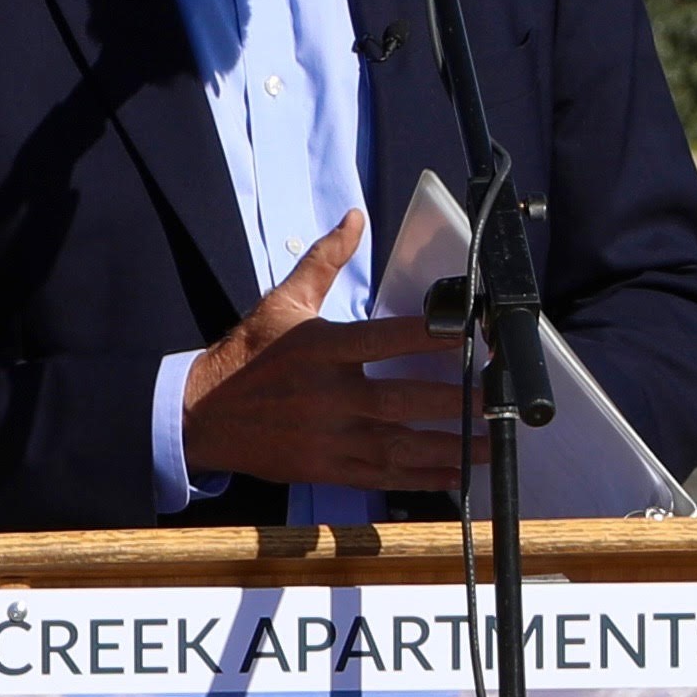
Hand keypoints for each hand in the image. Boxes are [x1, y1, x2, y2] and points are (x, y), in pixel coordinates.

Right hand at [183, 216, 471, 501]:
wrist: (202, 415)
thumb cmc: (247, 355)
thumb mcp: (282, 302)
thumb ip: (324, 260)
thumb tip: (354, 219)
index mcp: (320, 349)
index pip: (386, 338)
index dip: (432, 336)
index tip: (472, 334)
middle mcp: (328, 395)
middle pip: (403, 399)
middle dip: (455, 400)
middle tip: (495, 397)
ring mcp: (328, 436)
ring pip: (400, 445)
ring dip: (450, 446)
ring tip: (489, 442)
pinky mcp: (326, 467)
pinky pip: (382, 476)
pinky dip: (422, 477)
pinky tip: (455, 474)